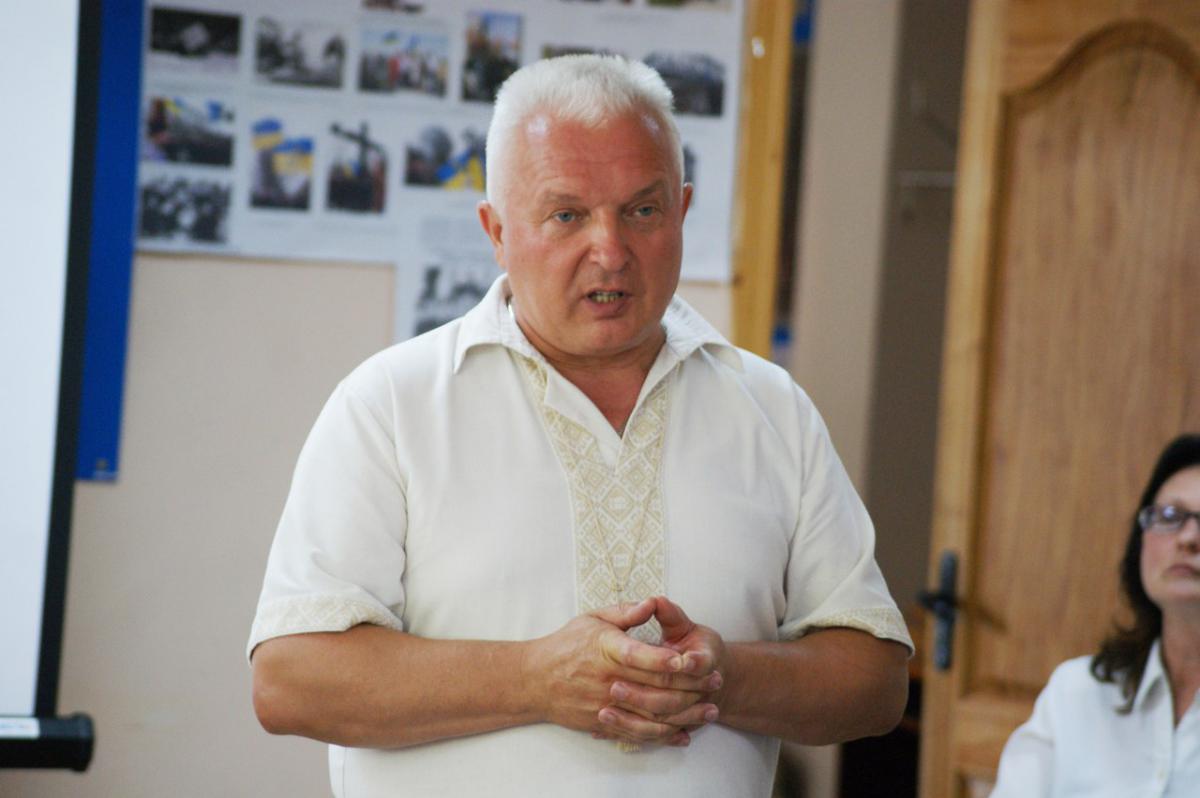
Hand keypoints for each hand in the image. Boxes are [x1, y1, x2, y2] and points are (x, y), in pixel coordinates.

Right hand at [523, 599, 716, 745]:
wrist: (534, 679)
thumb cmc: (566, 644)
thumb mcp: (593, 619)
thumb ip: (625, 613)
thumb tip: (651, 602)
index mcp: (605, 649)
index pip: (638, 655)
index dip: (664, 658)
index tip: (687, 658)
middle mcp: (606, 678)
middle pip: (653, 685)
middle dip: (689, 685)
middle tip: (716, 681)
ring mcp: (604, 703)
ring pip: (650, 714)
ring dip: (685, 713)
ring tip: (710, 709)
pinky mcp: (602, 722)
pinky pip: (637, 732)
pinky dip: (663, 735)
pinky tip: (683, 732)